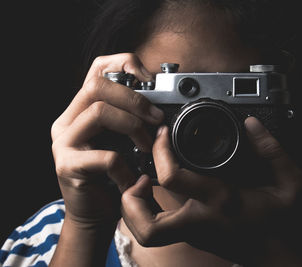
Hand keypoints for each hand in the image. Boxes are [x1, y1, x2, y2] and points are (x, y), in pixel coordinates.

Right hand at [51, 53, 163, 225]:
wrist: (96, 213)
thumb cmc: (114, 175)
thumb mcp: (126, 141)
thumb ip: (133, 120)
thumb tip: (162, 104)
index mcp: (83, 109)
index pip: (97, 68)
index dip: (124, 63)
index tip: (150, 80)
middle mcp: (69, 120)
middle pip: (97, 86)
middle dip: (134, 99)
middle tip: (157, 118)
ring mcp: (65, 142)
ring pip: (98, 112)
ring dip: (133, 126)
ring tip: (148, 147)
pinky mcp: (67, 166)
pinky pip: (104, 156)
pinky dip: (127, 166)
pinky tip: (135, 177)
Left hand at [121, 116, 301, 265]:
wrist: (283, 259)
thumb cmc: (286, 226)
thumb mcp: (293, 185)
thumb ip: (273, 151)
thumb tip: (252, 125)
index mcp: (222, 202)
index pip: (173, 178)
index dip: (160, 152)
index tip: (162, 134)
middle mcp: (201, 221)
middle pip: (147, 226)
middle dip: (131, 200)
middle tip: (138, 176)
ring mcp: (194, 234)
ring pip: (147, 234)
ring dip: (134, 209)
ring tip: (142, 184)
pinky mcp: (194, 237)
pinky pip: (158, 227)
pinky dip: (147, 210)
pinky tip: (156, 191)